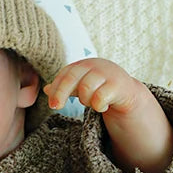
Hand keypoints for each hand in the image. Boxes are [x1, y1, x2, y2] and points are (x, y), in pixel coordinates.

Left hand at [45, 58, 172, 172]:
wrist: (125, 90)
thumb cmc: (99, 87)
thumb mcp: (80, 85)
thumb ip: (65, 87)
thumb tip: (46, 89)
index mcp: (82, 65)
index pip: (64, 74)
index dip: (56, 88)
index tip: (52, 104)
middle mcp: (93, 66)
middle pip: (72, 77)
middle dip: (61, 93)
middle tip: (56, 107)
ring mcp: (106, 74)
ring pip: (86, 88)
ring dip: (85, 100)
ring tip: (90, 103)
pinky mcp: (118, 85)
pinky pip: (101, 98)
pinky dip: (98, 106)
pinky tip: (101, 107)